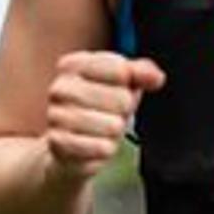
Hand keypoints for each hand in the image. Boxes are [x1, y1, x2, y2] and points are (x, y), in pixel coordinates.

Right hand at [44, 51, 165, 179]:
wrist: (70, 144)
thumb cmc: (100, 106)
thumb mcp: (122, 83)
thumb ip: (141, 72)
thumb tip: (156, 77)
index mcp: (74, 64)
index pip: (121, 69)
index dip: (129, 84)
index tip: (119, 88)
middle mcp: (61, 87)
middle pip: (122, 99)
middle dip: (124, 110)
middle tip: (110, 113)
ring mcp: (57, 116)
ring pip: (114, 126)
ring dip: (115, 131)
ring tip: (102, 128)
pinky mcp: (60, 144)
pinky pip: (103, 148)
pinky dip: (106, 149)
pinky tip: (94, 144)